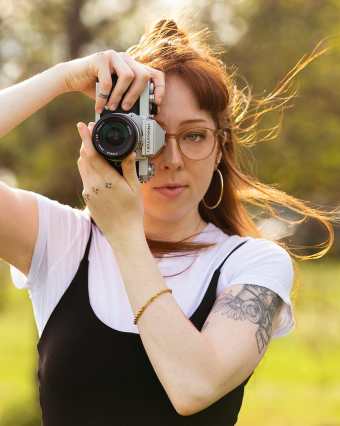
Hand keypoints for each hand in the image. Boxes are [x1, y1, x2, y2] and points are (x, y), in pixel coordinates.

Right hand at [61, 50, 164, 112]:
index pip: (154, 72)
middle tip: (126, 108)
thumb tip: (144, 113)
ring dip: (120, 95)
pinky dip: (104, 97)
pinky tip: (99, 106)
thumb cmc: (95, 87)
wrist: (71, 78)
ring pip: (128, 76)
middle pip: (143, 74)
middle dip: (137, 95)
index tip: (157, 103)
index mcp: (132, 66)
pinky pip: (108, 81)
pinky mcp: (100, 58)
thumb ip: (129, 97)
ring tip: (112, 106)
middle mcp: (125, 58)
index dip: (160, 87)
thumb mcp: (116, 93)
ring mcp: (113, 55)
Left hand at [76, 121, 144, 241]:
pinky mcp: (87, 198)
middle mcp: (93, 185)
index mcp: (106, 180)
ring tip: (94, 148)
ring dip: (86, 155)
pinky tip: (98, 168)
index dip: (86, 138)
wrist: (123, 234)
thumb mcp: (135, 188)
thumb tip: (129, 152)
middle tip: (91, 133)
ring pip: (82, 167)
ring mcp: (88, 192)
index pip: (91, 154)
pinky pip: (85, 178)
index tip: (82, 126)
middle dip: (86, 144)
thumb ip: (129, 168)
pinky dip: (88, 168)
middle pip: (83, 158)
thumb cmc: (132, 212)